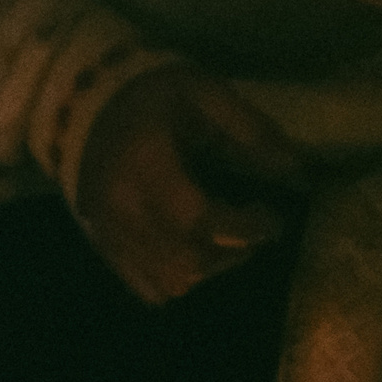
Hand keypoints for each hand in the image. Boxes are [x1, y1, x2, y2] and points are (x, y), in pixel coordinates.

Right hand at [73, 66, 302, 304]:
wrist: (83, 105)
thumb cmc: (150, 95)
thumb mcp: (205, 94)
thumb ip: (251, 131)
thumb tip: (297, 172)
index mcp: (145, 167)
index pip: (197, 219)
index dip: (244, 228)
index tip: (272, 218)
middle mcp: (122, 210)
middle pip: (186, 261)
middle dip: (232, 252)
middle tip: (253, 226)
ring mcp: (109, 234)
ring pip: (168, 282)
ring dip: (209, 269)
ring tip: (225, 239)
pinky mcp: (105, 246)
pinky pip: (146, 287)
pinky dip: (179, 281)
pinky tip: (195, 253)